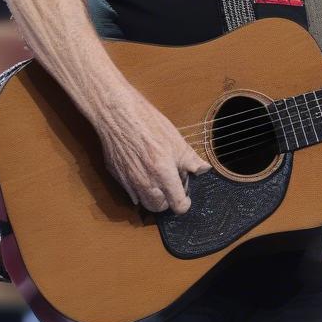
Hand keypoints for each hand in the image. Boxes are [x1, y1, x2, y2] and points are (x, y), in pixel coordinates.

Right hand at [96, 89, 210, 214]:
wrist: (118, 114)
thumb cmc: (148, 124)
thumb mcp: (176, 140)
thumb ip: (191, 159)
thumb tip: (204, 169)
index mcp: (163, 175)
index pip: (178, 205)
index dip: (185, 203)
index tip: (186, 196)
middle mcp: (145, 183)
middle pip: (159, 208)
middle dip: (167, 201)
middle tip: (171, 184)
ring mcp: (129, 181)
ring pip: (143, 202)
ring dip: (153, 196)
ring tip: (158, 178)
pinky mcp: (117, 176)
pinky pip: (130, 192)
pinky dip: (139, 188)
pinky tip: (143, 171)